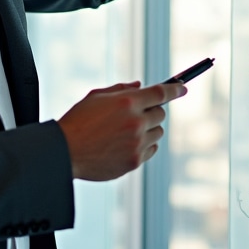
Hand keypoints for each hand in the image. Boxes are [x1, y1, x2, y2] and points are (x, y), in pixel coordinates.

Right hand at [57, 81, 186, 181]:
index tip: (183, 88)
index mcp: (127, 102)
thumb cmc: (78, 122)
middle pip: (160, 114)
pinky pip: (151, 150)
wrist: (64, 152)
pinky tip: (125, 144)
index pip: (161, 92)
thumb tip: (140, 86)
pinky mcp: (134, 161)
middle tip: (136, 114)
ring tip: (126, 132)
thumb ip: (121, 89)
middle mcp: (136, 122)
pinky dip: (144, 146)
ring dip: (148, 129)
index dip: (175, 89)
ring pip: (157, 132)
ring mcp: (136, 143)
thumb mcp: (96, 97)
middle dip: (151, 111)